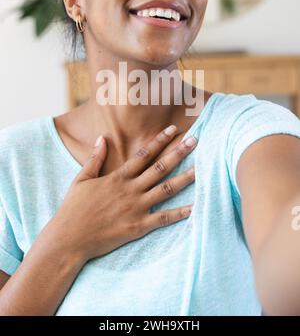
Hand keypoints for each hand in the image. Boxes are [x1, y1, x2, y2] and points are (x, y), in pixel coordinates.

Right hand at [48, 125, 196, 263]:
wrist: (69, 239)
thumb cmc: (73, 209)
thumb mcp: (81, 179)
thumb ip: (94, 159)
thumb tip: (101, 138)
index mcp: (118, 177)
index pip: (144, 154)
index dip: (159, 141)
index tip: (173, 130)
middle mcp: (130, 190)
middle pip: (160, 168)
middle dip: (179, 153)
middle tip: (196, 141)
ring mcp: (136, 208)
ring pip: (166, 190)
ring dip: (185, 179)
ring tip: (201, 168)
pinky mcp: (138, 226)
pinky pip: (163, 218)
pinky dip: (180, 213)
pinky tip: (195, 207)